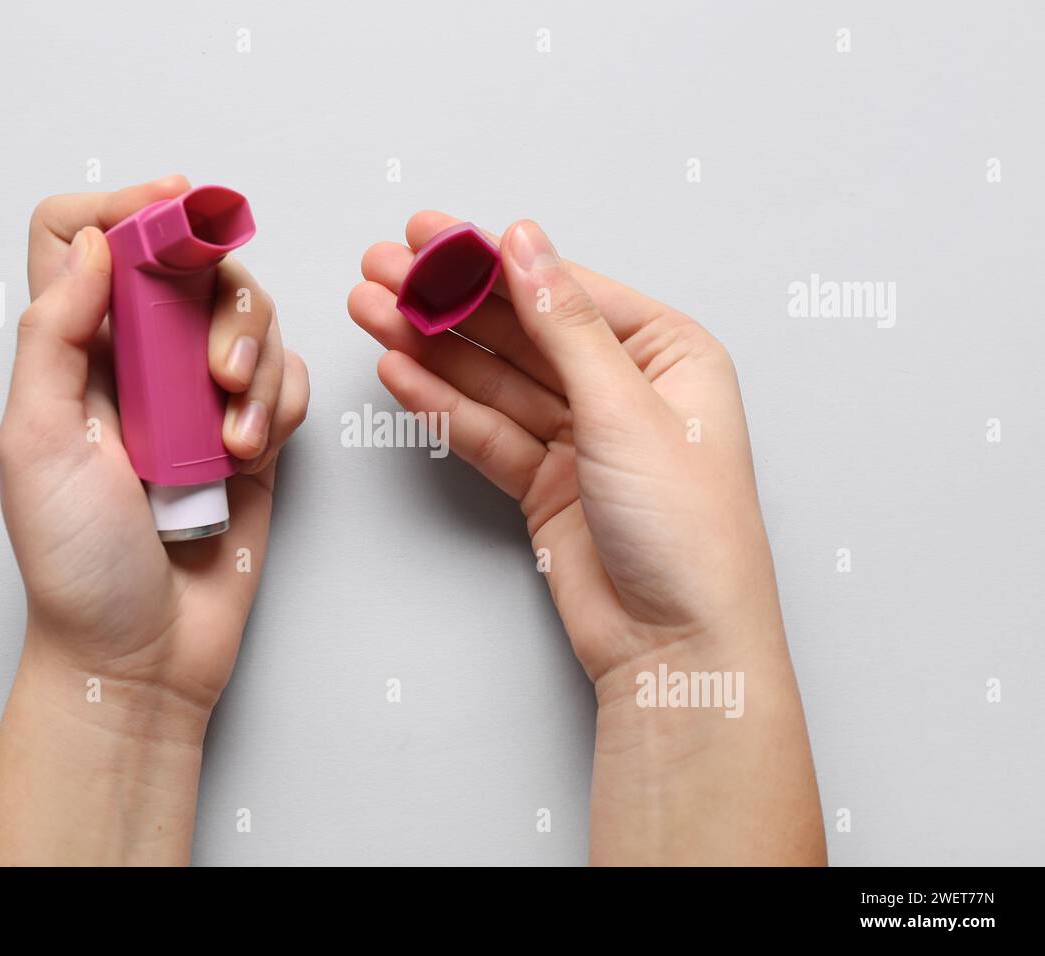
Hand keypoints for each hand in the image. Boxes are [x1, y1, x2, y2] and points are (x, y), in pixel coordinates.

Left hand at [0, 175, 308, 725]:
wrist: (143, 654)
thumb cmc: (76, 564)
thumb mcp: (35, 443)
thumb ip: (53, 335)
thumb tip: (95, 242)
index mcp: (72, 355)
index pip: (83, 239)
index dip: (125, 206)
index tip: (178, 207)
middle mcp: (138, 364)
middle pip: (191, 265)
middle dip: (221, 301)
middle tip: (216, 370)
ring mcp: (198, 398)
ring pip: (250, 318)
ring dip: (256, 364)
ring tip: (235, 434)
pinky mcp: (252, 435)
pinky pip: (287, 377)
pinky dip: (283, 401)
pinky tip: (256, 449)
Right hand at [349, 213, 823, 863]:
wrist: (676, 644)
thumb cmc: (688, 528)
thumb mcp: (625, 407)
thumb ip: (563, 324)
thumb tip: (525, 243)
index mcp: (668, 353)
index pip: (563, 290)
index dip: (491, 260)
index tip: (430, 233)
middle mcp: (623, 389)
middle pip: (520, 331)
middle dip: (448, 300)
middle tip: (381, 268)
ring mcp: (580, 439)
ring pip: (494, 381)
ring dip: (431, 346)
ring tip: (370, 312)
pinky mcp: (546, 484)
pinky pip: (487, 432)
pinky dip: (443, 405)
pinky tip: (399, 372)